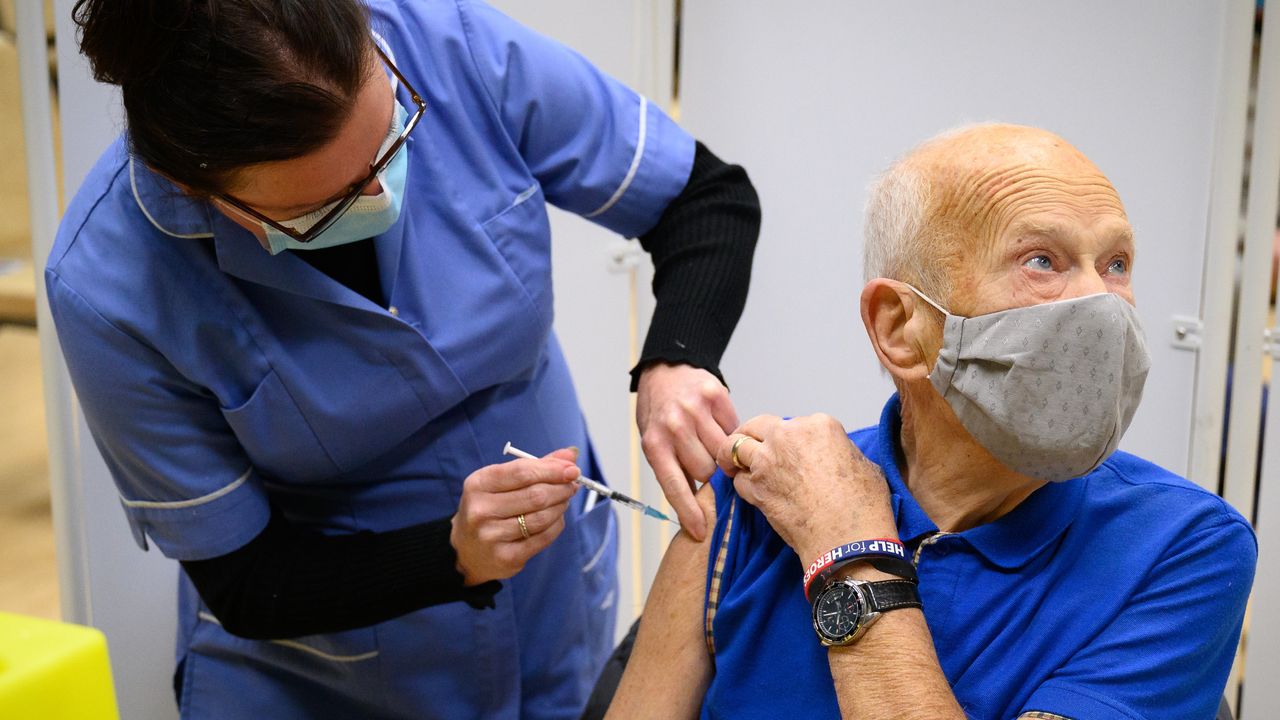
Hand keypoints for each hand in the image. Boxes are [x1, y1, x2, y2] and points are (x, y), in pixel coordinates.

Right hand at [450, 448, 579, 585]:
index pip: (522, 472)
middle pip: (536, 495)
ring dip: (560, 506)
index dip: (552, 469)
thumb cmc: (489, 507)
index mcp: (478, 484)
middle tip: (572, 485)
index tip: (572, 469)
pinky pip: (543, 537)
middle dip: (561, 488)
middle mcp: (481, 510)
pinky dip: (556, 525)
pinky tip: (555, 519)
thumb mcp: (502, 482)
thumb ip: (535, 466)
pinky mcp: (506, 557)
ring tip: (563, 500)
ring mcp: (492, 536)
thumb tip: (571, 454)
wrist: (466, 550)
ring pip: (542, 517)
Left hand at [637, 363, 739, 540]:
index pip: (675, 486)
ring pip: (723, 452)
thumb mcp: (654, 442)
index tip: (702, 532)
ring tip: (717, 450)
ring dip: (724, 456)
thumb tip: (696, 507)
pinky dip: (731, 433)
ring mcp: (695, 409)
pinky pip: (734, 427)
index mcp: (654, 444)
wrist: (665, 370)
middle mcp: (674, 426)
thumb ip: (673, 469)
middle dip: (709, 478)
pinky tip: (720, 428)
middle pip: (706, 472)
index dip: (689, 512)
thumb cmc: (658, 412)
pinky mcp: (715, 395)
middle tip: (711, 471)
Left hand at [717, 415, 896, 562]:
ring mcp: (767, 461)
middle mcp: (788, 436)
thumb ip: (841, 451)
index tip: (790, 450)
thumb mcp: (864, 465)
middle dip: (751, 434)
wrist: (848, 539)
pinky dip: (740, 483)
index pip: (794, 423)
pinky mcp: (755, 488)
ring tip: (733, 464)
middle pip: (756, 424)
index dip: (790, 437)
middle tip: (749, 445)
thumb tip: (834, 456)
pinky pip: (737, 479)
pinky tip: (748, 489)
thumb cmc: (862, 506)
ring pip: (735, 446)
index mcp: (818, 425)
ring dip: (733, 455)